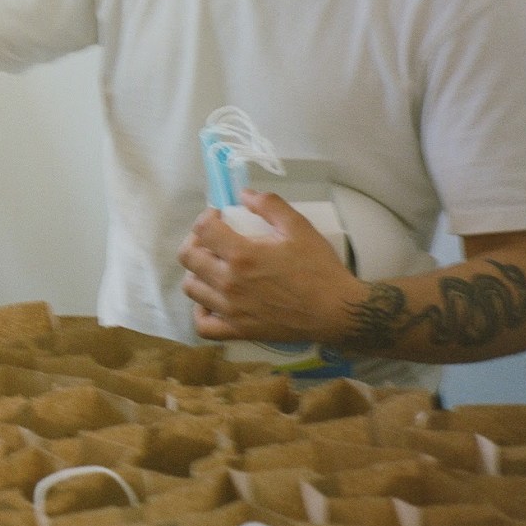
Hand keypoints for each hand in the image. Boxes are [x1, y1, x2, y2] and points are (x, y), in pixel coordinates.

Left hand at [179, 190, 365, 344]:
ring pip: (190, 288)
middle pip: (187, 257)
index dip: (206, 217)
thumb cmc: (319, 269)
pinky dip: (201, 311)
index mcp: (242, 255)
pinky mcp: (238, 331)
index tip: (218, 217)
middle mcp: (229, 283)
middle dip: (195, 241)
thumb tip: (244, 194)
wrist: (337, 311)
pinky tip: (212, 300)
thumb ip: (270, 205)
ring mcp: (231, 310)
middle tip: (212, 239)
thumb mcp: (299, 227)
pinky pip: (203, 325)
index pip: (202, 229)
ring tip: (213, 267)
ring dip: (196, 273)